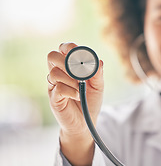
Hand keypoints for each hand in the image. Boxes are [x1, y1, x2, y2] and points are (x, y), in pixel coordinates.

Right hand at [47, 42, 103, 164]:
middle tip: (79, 72)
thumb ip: (97, 73)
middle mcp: (59, 73)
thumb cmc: (90, 101)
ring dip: (71, 79)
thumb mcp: (98, 86)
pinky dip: (71, 91)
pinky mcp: (54, 98)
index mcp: (69, 66)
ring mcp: (54, 85)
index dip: (68, 47)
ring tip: (81, 88)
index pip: (62, 49)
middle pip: (52, 56)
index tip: (78, 52)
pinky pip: (58, 88)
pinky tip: (78, 95)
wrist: (85, 123)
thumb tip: (98, 60)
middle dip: (66, 61)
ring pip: (54, 72)